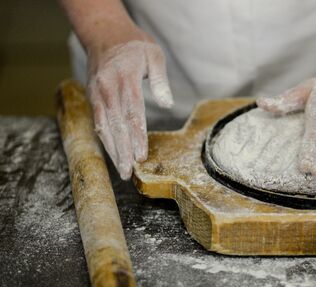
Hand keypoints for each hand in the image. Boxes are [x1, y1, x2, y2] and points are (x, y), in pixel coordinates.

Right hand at [87, 30, 172, 179]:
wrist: (104, 32)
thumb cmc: (133, 44)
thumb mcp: (153, 54)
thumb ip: (160, 79)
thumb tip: (167, 103)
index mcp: (124, 79)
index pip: (132, 114)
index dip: (136, 137)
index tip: (141, 155)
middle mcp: (107, 89)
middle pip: (115, 125)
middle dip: (122, 151)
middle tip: (128, 172)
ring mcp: (97, 93)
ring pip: (104, 126)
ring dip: (112, 150)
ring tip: (120, 169)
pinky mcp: (92, 96)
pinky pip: (98, 121)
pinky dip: (104, 139)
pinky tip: (112, 154)